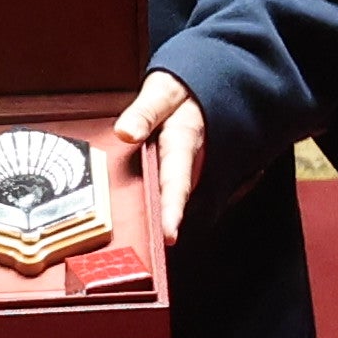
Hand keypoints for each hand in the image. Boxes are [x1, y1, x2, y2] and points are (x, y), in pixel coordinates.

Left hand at [111, 71, 205, 246]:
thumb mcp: (163, 90)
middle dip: (163, 225)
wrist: (213, 82)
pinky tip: (147, 219)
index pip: (178, 181)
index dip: (173, 210)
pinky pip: (177, 192)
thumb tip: (124, 133)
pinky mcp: (191, 171)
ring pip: (178, 198)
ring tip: (143, 244)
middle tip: (146, 255)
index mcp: (186, 141)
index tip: (169, 236)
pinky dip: (164, 205)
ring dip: (162, 217)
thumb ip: (144, 112)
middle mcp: (195, 161)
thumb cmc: (183, 87)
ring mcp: (196, 169)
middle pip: (178, 200)